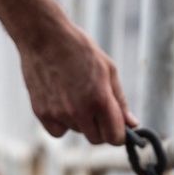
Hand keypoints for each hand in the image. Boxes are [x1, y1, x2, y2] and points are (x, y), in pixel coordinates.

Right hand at [18, 12, 136, 145]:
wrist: (43, 35)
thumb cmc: (78, 48)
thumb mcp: (107, 68)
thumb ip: (120, 100)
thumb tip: (132, 123)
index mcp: (99, 100)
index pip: (115, 138)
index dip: (119, 133)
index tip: (117, 124)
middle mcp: (79, 111)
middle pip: (96, 139)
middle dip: (100, 127)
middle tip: (95, 105)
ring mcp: (58, 114)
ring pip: (77, 131)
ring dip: (80, 121)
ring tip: (74, 93)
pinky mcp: (41, 114)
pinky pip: (58, 131)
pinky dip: (61, 122)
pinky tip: (60, 101)